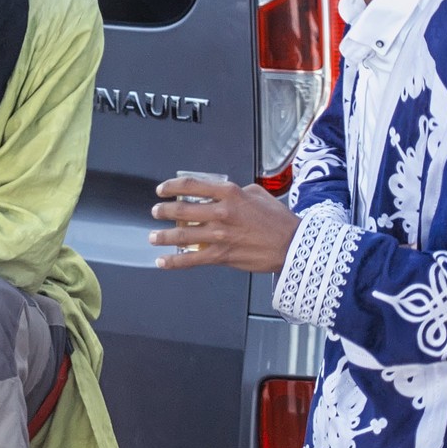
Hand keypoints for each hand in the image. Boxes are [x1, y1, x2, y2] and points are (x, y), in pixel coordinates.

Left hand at [148, 176, 298, 272]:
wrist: (292, 245)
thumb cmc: (278, 220)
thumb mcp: (258, 194)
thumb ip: (236, 192)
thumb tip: (221, 193)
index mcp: (230, 194)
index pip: (192, 186)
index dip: (172, 187)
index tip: (163, 190)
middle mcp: (221, 213)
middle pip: (182, 210)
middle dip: (163, 211)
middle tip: (156, 212)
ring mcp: (220, 235)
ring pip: (182, 235)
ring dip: (163, 236)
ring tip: (154, 236)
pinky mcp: (222, 255)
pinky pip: (192, 259)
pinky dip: (174, 261)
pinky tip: (163, 261)